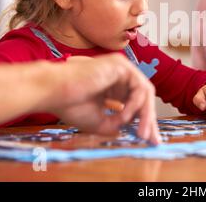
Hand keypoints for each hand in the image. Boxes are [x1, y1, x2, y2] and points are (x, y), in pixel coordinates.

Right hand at [45, 53, 160, 143]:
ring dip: (145, 115)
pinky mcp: (121, 65)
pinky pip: (139, 87)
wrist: (53, 92)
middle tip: (152, 139)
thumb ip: (118, 124)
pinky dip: (134, 105)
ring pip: (145, 93)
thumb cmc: (70, 104)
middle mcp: (120, 75)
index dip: (143, 121)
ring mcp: (122, 68)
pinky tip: (123, 116)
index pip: (136, 103)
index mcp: (114, 86)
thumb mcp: (100, 121)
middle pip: (144, 97)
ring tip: (140, 133)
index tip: (148, 139)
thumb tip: (134, 129)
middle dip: (149, 120)